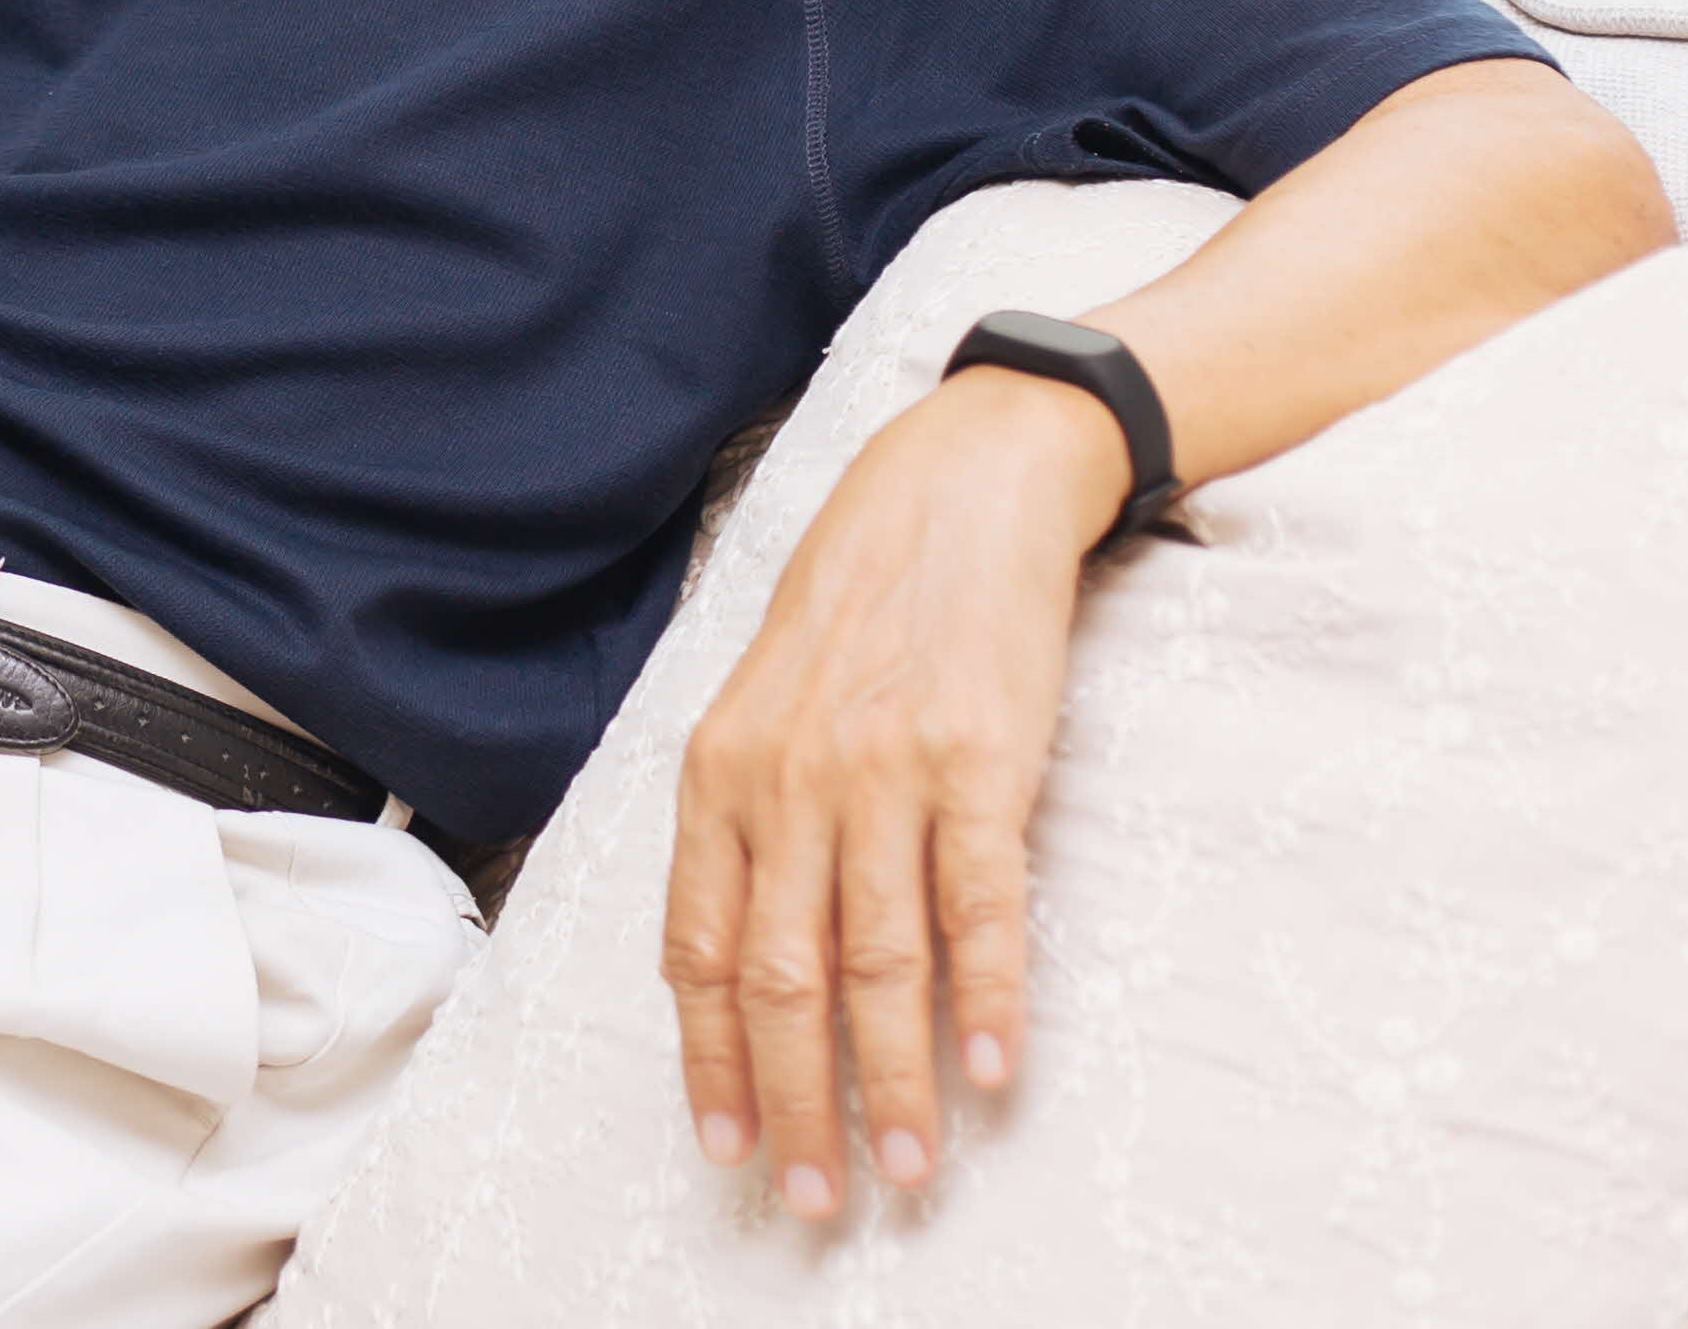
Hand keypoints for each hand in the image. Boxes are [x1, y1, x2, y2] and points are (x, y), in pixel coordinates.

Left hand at [660, 363, 1127, 1218]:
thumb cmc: (860, 603)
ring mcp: (880, 772)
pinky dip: (986, 997)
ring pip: (875, 963)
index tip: (725, 1146)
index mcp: (720, 774)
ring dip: (889, 1083)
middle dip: (791, 1102)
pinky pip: (978, 905)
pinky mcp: (976, 761)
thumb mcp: (765, 699)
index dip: (709, 1059)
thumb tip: (734, 945)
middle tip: (810, 1199)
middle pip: (778, 978)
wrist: (958, 490)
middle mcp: (786, 781)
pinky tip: (991, 1073)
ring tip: (904, 1172)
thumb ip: (748, 814)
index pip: (696, 949)